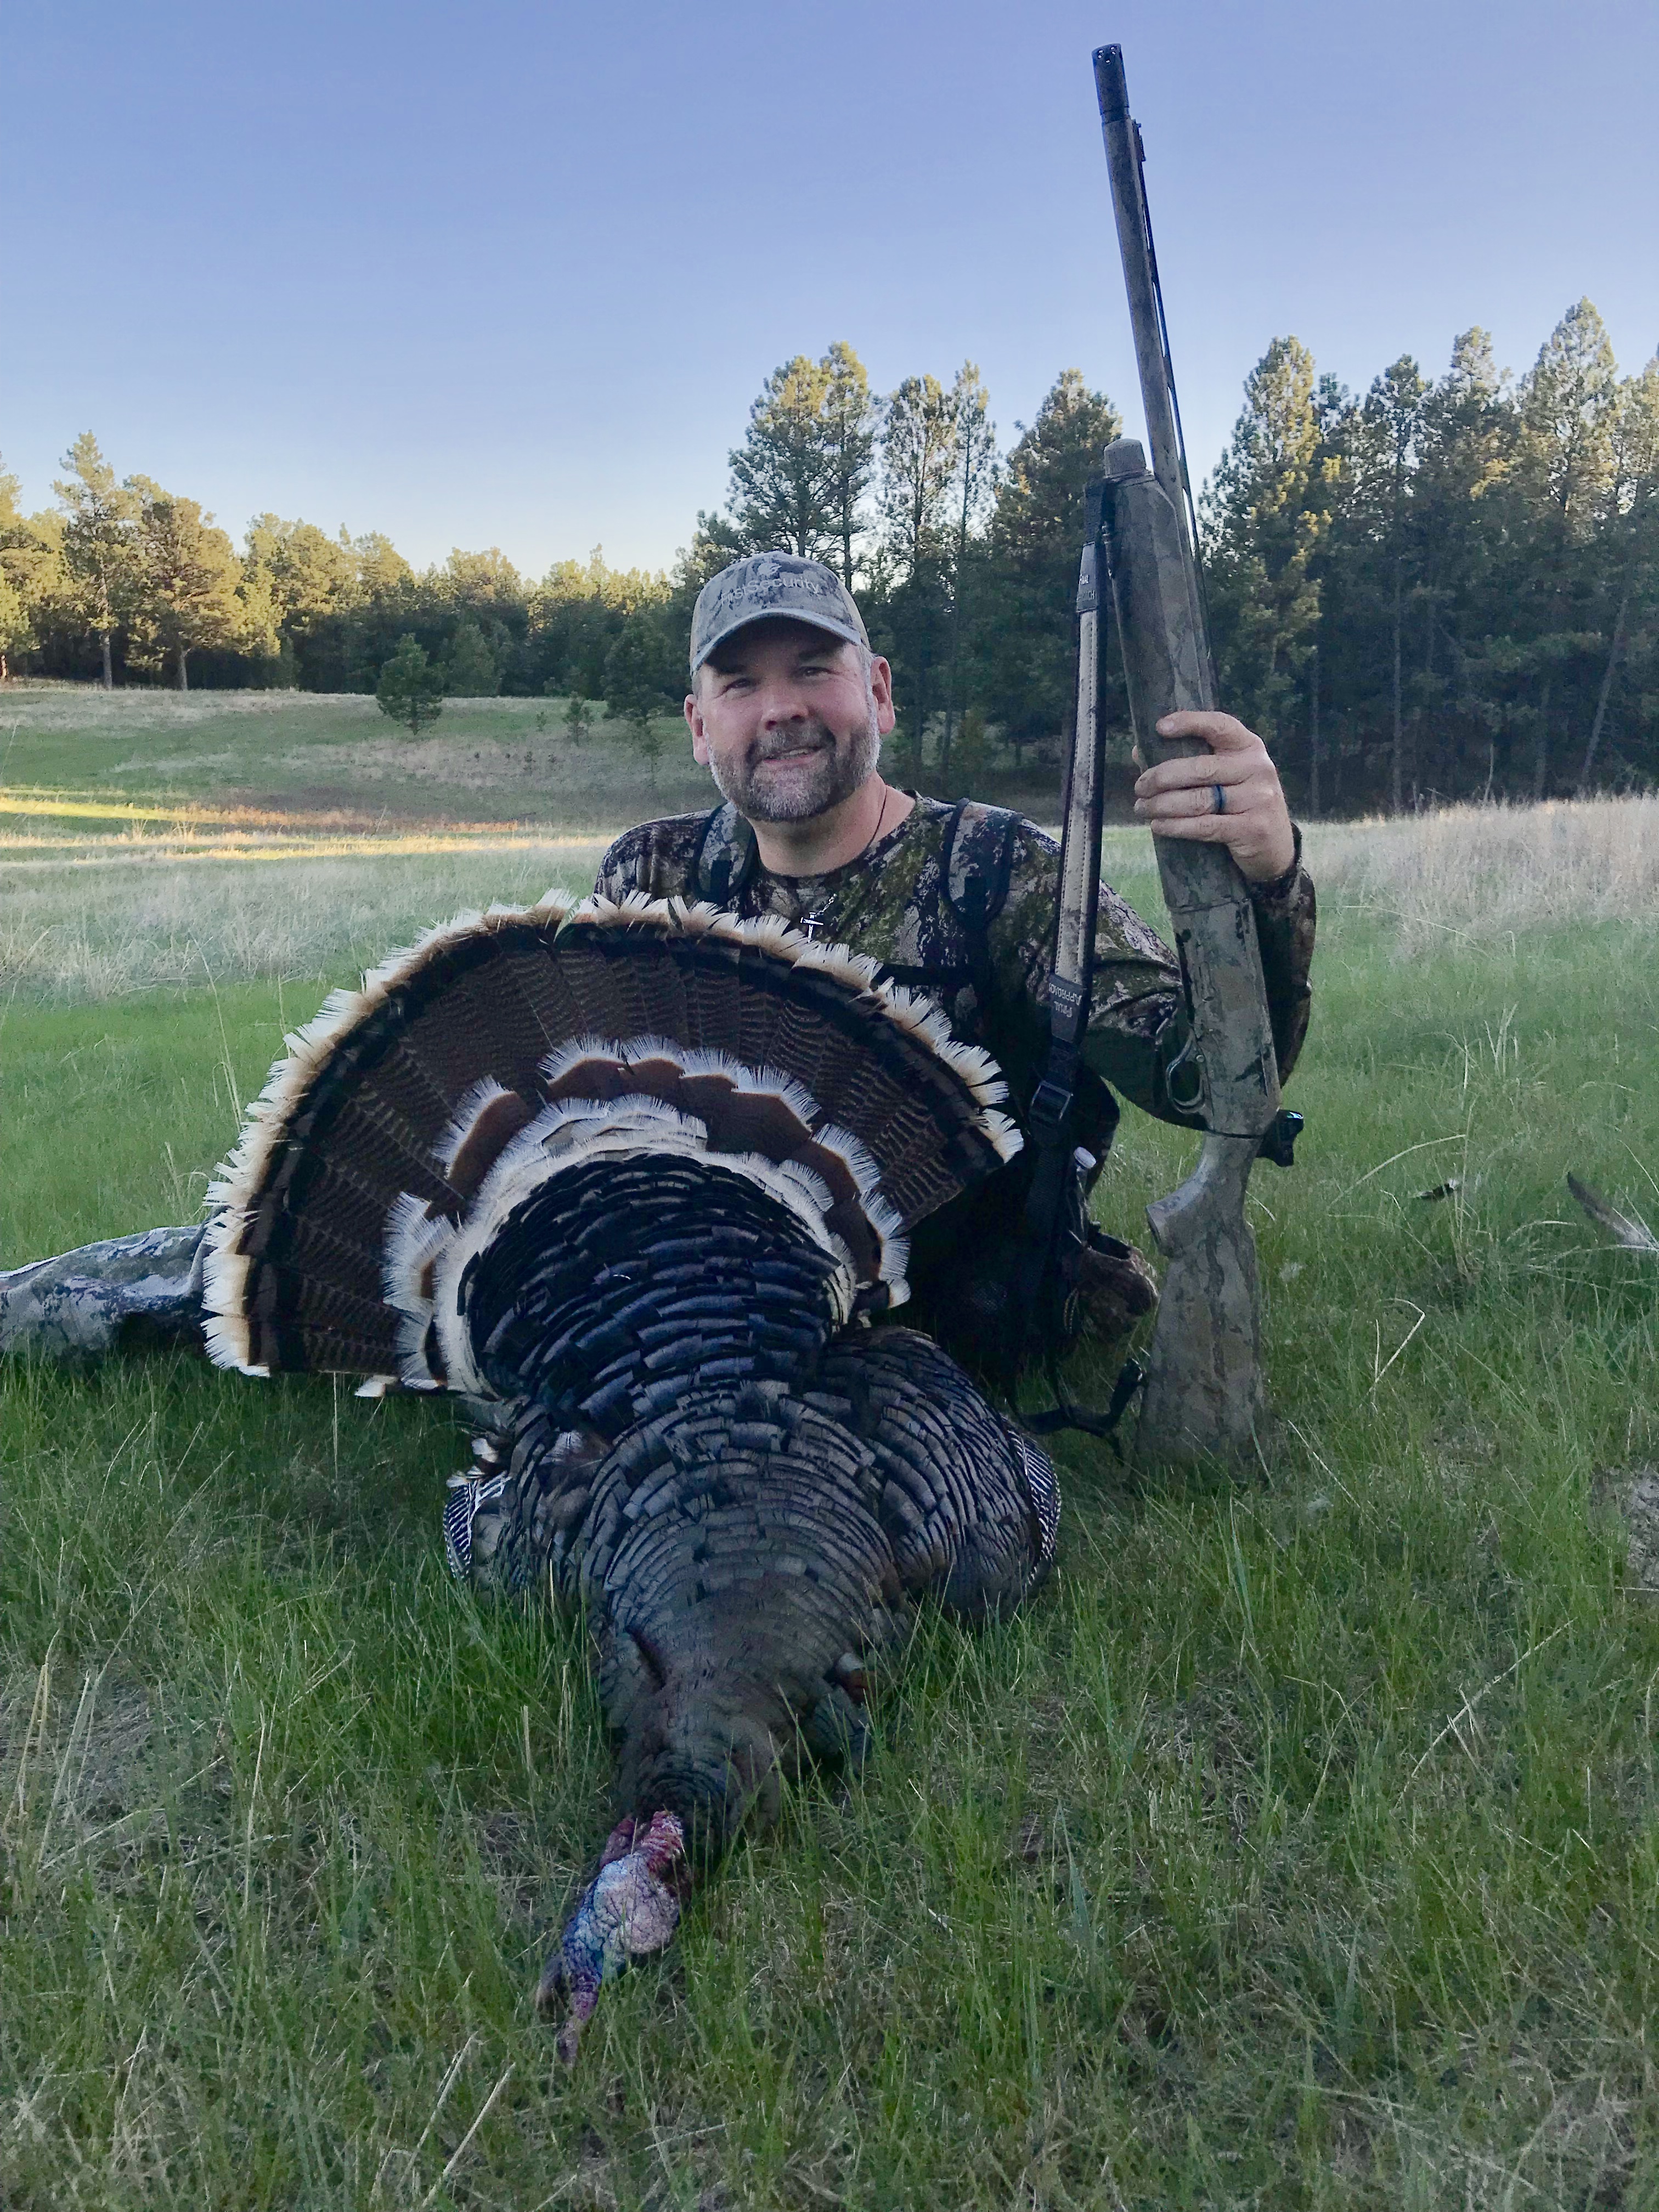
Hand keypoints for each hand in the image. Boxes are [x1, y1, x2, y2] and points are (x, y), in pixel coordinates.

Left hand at [1132, 711, 1295, 883]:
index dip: (1191, 723)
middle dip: (1162, 777)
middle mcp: (1257, 769)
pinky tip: (1158, 826)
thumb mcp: (1227, 776)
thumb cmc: (1241, 804)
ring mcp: (1258, 799)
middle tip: (1139, 786)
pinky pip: (1205, 826)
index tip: (1161, 727)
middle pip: (1200, 768)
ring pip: (1199, 800)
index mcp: (1249, 747)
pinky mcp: (1252, 829)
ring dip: (1163, 805)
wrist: (1276, 847)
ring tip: (1142, 808)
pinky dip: (1176, 827)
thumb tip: (1140, 752)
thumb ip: (1190, 760)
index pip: (1220, 726)